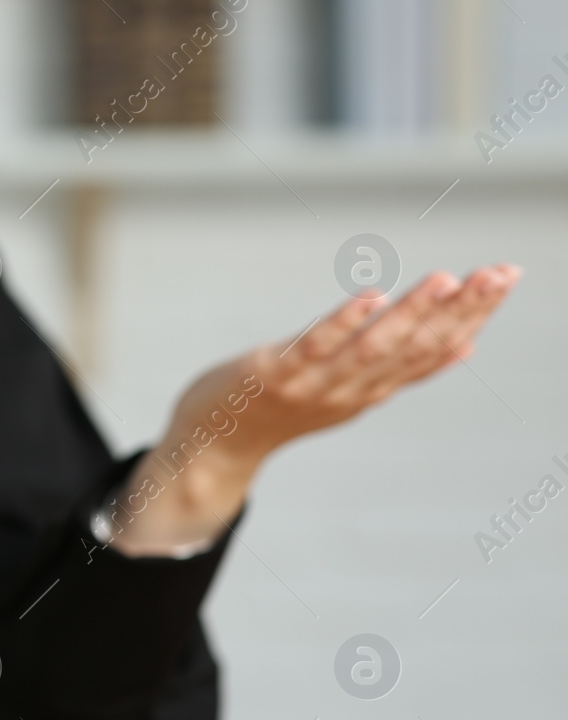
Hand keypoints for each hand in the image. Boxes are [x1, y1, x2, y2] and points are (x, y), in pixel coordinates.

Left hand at [110, 263, 518, 554]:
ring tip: (446, 280)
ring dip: (411, 314)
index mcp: (371, 391)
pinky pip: (313, 349)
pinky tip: (370, 297)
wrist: (213, 446)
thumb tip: (466, 346)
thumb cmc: (281, 407)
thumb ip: (402, 369)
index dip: (472, 316)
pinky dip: (343, 323)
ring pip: (371, 348)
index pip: (433, 352)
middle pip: (413, 349)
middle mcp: (350, 392)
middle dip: (458, 310)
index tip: (506, 278)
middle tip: (498, 273)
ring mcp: (311, 385)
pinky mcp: (272, 375)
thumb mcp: (350, 390)